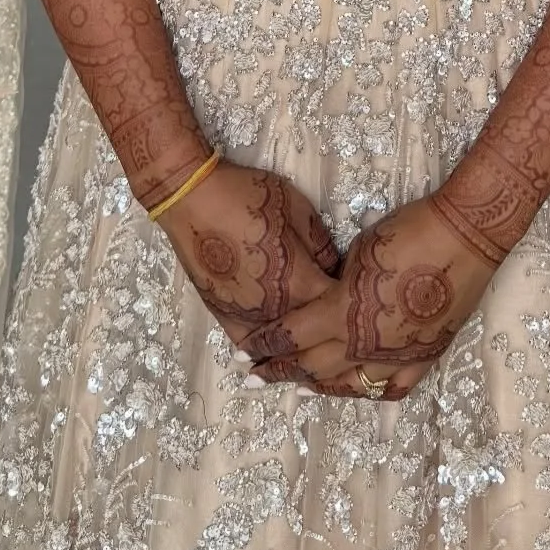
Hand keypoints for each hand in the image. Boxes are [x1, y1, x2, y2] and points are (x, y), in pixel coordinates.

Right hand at [160, 162, 340, 370]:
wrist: (192, 198)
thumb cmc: (248, 196)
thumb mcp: (297, 208)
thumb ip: (322, 244)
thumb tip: (336, 269)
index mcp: (300, 282)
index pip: (338, 304)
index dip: (351, 299)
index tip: (357, 291)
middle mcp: (276, 309)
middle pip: (312, 330)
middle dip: (328, 325)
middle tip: (339, 316)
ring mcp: (247, 317)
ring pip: (280, 344)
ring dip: (297, 344)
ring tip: (311, 342)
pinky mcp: (223, 316)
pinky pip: (247, 344)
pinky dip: (261, 350)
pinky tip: (269, 353)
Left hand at [243, 196, 499, 399]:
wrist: (464, 236)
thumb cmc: (406, 231)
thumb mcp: (357, 251)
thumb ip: (334, 283)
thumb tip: (324, 300)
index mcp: (343, 312)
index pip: (292, 336)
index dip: (265, 345)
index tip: (245, 352)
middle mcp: (365, 345)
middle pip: (313, 366)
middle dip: (280, 372)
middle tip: (255, 378)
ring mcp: (397, 357)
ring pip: (350, 385)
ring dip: (321, 385)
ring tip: (301, 385)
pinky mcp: (425, 357)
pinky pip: (394, 388)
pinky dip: (371, 389)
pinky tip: (360, 387)